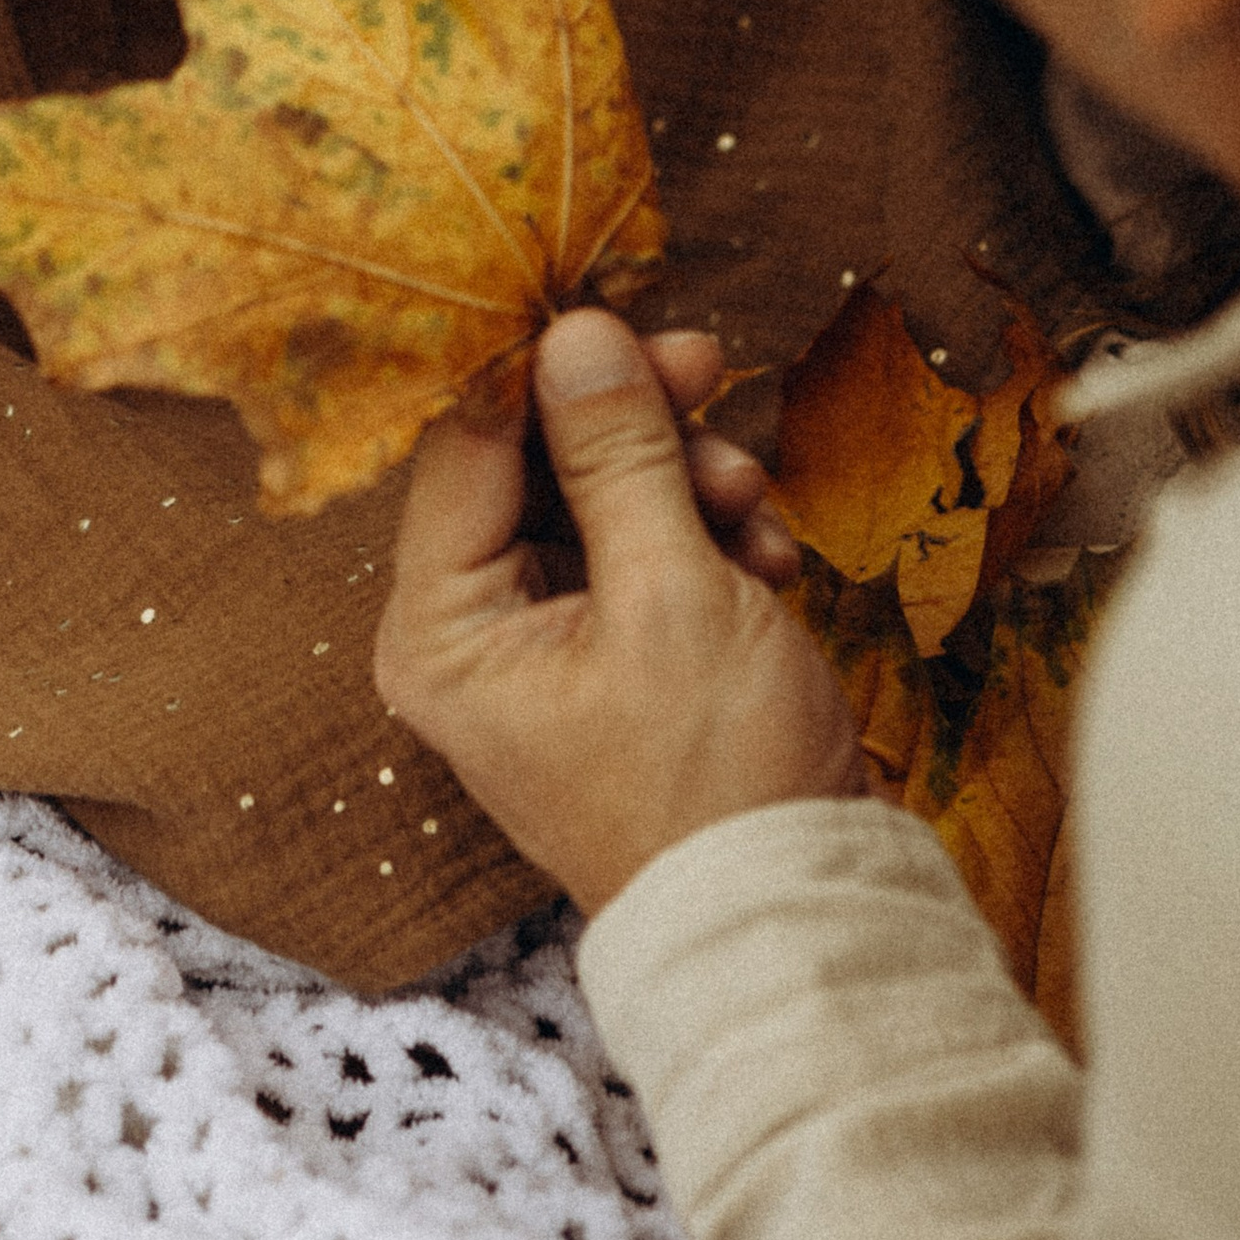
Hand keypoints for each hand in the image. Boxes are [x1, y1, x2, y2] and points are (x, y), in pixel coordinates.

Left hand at [374, 307, 866, 910]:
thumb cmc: (716, 783)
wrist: (799, 923)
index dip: (541, 370)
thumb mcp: (672, 593)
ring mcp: (545, 653)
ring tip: (752, 500)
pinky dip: (707, 541)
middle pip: (533, 466)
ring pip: (601, 503)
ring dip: (684, 480)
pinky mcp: (617, 663)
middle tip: (707, 369)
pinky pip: (646, 559)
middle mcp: (471, 638)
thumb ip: (617, 455)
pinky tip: (768, 558)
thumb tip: (574, 332)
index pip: (462, 444)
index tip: (621, 316)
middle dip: (631, 423)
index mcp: (440, 628)